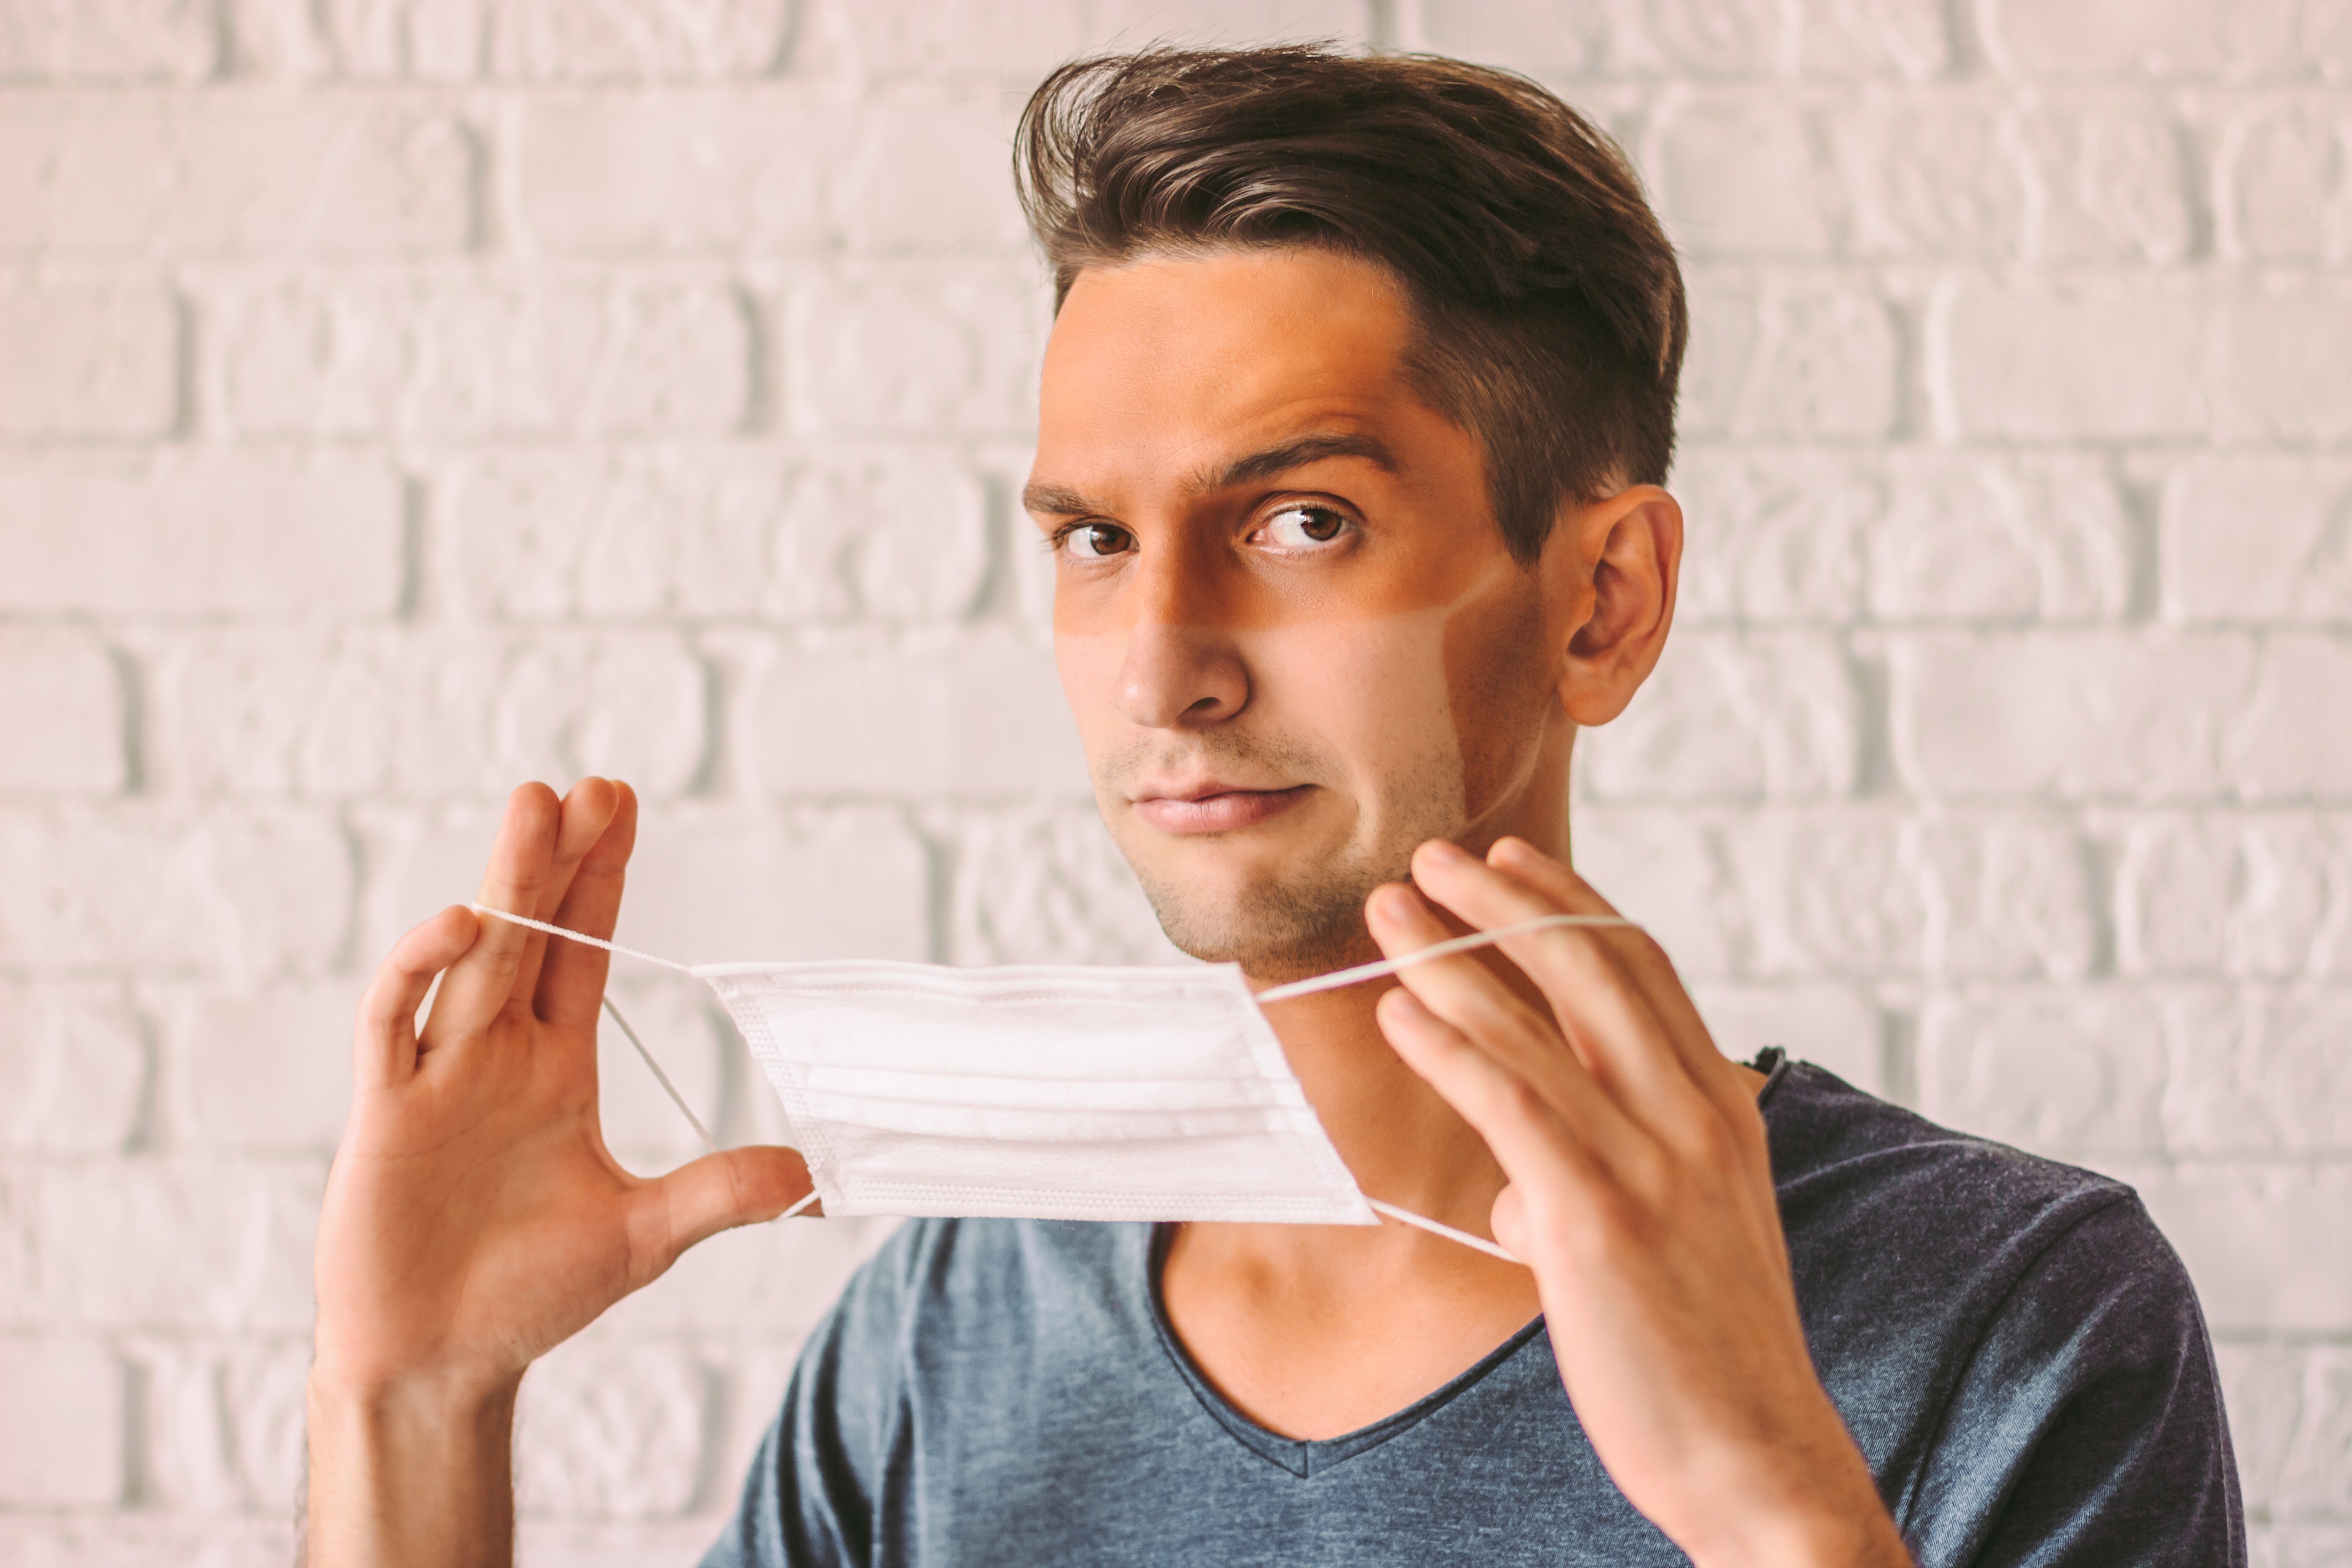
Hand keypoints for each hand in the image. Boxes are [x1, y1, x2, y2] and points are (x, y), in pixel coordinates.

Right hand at [313, 779, 811, 1393]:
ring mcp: (436, 1076)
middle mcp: (495, 1054)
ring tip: (536, 808)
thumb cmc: (529, 1293)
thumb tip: (812, 1176)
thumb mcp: (642, 1236)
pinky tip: (462, 927)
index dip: (602, 878)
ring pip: (473, 957)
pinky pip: (395, 1022)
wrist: (439, 1361)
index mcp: (555, 1066)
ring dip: (503, 883)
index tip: (623, 806)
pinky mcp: (384, 1112)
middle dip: (559, 857)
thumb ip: (718, 1194)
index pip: (585, 950)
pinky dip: (422, 969)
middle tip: (592, 785)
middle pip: (533, 933)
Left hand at [1365, 836, 1910, 1567]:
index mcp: (1721, 1107)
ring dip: (1450, 957)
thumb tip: (1515, 1193)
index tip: (1508, 860)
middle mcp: (1693, 1116)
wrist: (1754, 1455)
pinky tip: (1399, 1015)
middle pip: (1589, 967)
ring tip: (1388, 913)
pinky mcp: (1596, 1221)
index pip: (1642, 968)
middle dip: (1501, 900)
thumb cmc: (1702, 1351)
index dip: (1568, 904)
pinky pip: (1512, 1107)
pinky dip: (1449, 1049)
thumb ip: (1598, 1186)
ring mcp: (1650, 1164)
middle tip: (1429, 856)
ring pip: (1538, 1025)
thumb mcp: (1674, 1239)